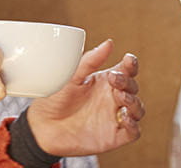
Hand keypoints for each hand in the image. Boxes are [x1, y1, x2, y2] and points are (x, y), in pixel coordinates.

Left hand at [26, 39, 144, 155]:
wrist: (42, 127)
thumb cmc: (55, 100)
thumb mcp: (71, 77)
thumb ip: (90, 61)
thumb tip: (109, 43)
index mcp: (105, 82)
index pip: (127, 70)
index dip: (131, 64)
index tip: (128, 59)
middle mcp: (113, 98)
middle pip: (133, 87)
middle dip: (128, 82)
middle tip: (114, 80)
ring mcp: (114, 117)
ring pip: (138, 109)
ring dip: (133, 102)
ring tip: (120, 97)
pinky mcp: (113, 136)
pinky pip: (133, 132)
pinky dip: (134, 125)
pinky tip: (124, 117)